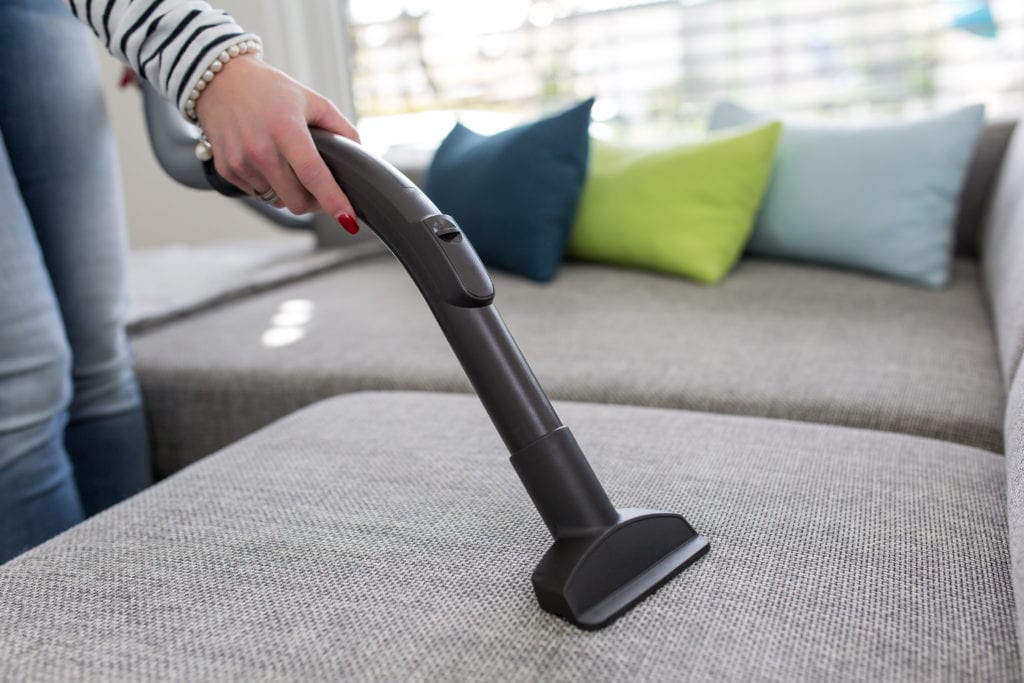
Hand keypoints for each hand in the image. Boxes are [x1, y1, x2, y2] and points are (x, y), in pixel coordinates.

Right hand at [195, 54, 360, 230]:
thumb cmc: (270, 90)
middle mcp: (260, 148)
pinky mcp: (226, 169)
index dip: (333, 201)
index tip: (348, 220)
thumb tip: (360, 159)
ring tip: (286, 162)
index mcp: (286, 129)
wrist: (219, 79)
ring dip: (289, 192)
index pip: (313, 174)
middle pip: (297, 202)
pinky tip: (265, 159)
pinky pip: (258, 194)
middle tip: (320, 188)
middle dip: (314, 202)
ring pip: (278, 201)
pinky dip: (268, 185)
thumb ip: (342, 129)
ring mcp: (240, 161)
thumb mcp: (313, 100)